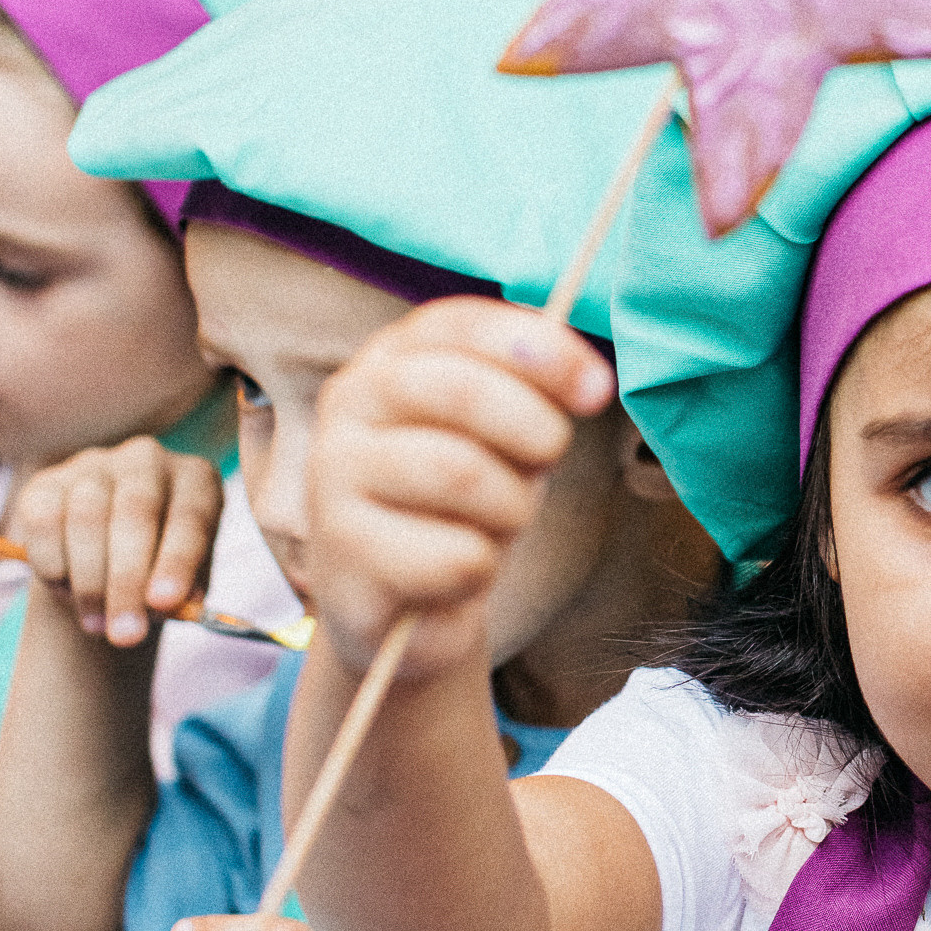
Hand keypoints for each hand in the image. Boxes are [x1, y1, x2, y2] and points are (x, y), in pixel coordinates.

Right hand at [11, 438, 225, 649]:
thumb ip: (182, 592)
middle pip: (135, 513)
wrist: (104, 563)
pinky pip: (44, 522)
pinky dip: (53, 564)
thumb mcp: (181, 584)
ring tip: (97, 624)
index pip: (191, 516)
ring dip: (90, 582)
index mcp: (195, 479)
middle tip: (125, 634)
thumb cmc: (156, 573)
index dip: (177, 561)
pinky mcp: (47, 482)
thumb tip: (170, 604)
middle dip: (127, 581)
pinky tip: (65, 589)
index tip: (164, 604)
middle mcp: (146, 460)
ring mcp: (94, 465)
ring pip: (87, 518)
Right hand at [304, 297, 613, 680]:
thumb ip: (535, 394)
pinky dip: (480, 570)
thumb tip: (590, 382)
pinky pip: (455, 555)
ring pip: (461, 473)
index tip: (596, 389)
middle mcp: (349, 403)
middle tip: (547, 461)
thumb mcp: (505, 437)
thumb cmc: (461, 506)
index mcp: (390, 358)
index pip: (461, 325)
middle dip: (534, 430)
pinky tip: (456, 574)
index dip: (540, 350)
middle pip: (460, 391)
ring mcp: (333, 475)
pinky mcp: (342, 553)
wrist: (404, 605)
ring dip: (510, 508)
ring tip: (495, 523)